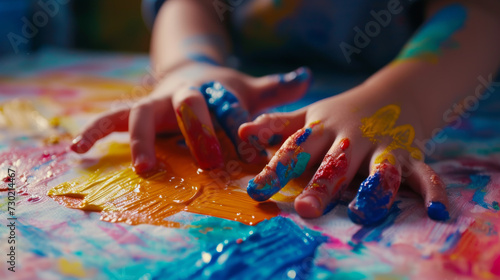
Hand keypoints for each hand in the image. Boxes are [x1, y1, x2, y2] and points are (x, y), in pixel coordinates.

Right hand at [70, 62, 311, 172]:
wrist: (191, 74)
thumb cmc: (223, 91)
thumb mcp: (248, 90)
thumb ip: (274, 89)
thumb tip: (305, 76)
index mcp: (213, 90)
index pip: (227, 108)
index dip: (239, 129)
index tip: (252, 157)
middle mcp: (182, 95)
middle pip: (187, 106)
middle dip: (197, 132)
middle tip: (210, 161)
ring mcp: (156, 103)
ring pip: (142, 114)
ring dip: (141, 139)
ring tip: (143, 167)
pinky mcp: (136, 112)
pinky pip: (111, 119)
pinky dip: (95, 131)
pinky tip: (78, 149)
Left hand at [241, 83, 449, 224]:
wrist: (394, 93)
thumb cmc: (341, 113)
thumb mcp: (309, 116)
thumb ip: (278, 127)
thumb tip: (241, 134)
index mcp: (324, 128)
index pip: (296, 148)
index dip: (276, 169)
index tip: (256, 191)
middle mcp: (353, 137)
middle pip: (336, 163)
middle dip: (322, 185)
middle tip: (307, 209)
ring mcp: (384, 145)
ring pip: (381, 168)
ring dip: (374, 189)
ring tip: (364, 213)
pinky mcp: (411, 154)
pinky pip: (424, 173)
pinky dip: (433, 189)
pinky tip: (436, 210)